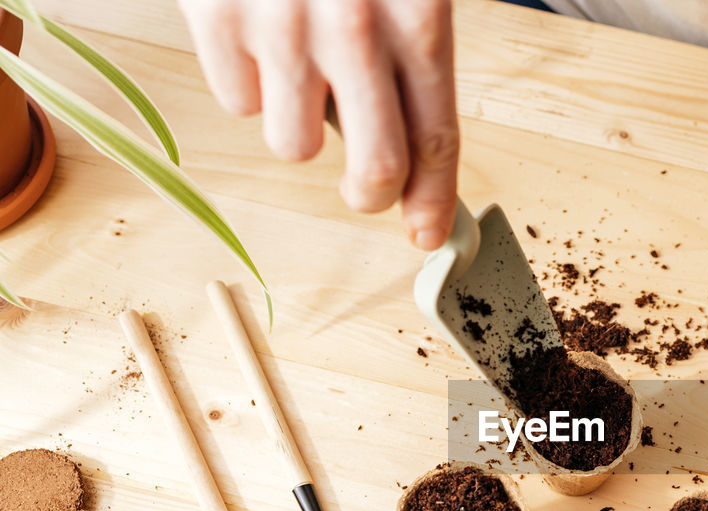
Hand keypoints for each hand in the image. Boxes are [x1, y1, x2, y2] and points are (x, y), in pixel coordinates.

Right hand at [178, 0, 458, 249]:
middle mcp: (353, 29)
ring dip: (298, 123)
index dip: (433, 200)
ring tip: (300, 66)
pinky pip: (236, 102)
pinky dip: (246, 81)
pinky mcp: (215, 17)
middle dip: (370, 193)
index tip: (427, 235)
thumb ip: (413, 56)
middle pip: (373, 170)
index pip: (437, 137)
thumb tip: (415, 161)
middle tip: (364, 187)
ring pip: (293, 146)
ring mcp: (280, 27)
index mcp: (417, 16)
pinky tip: (257, 35)